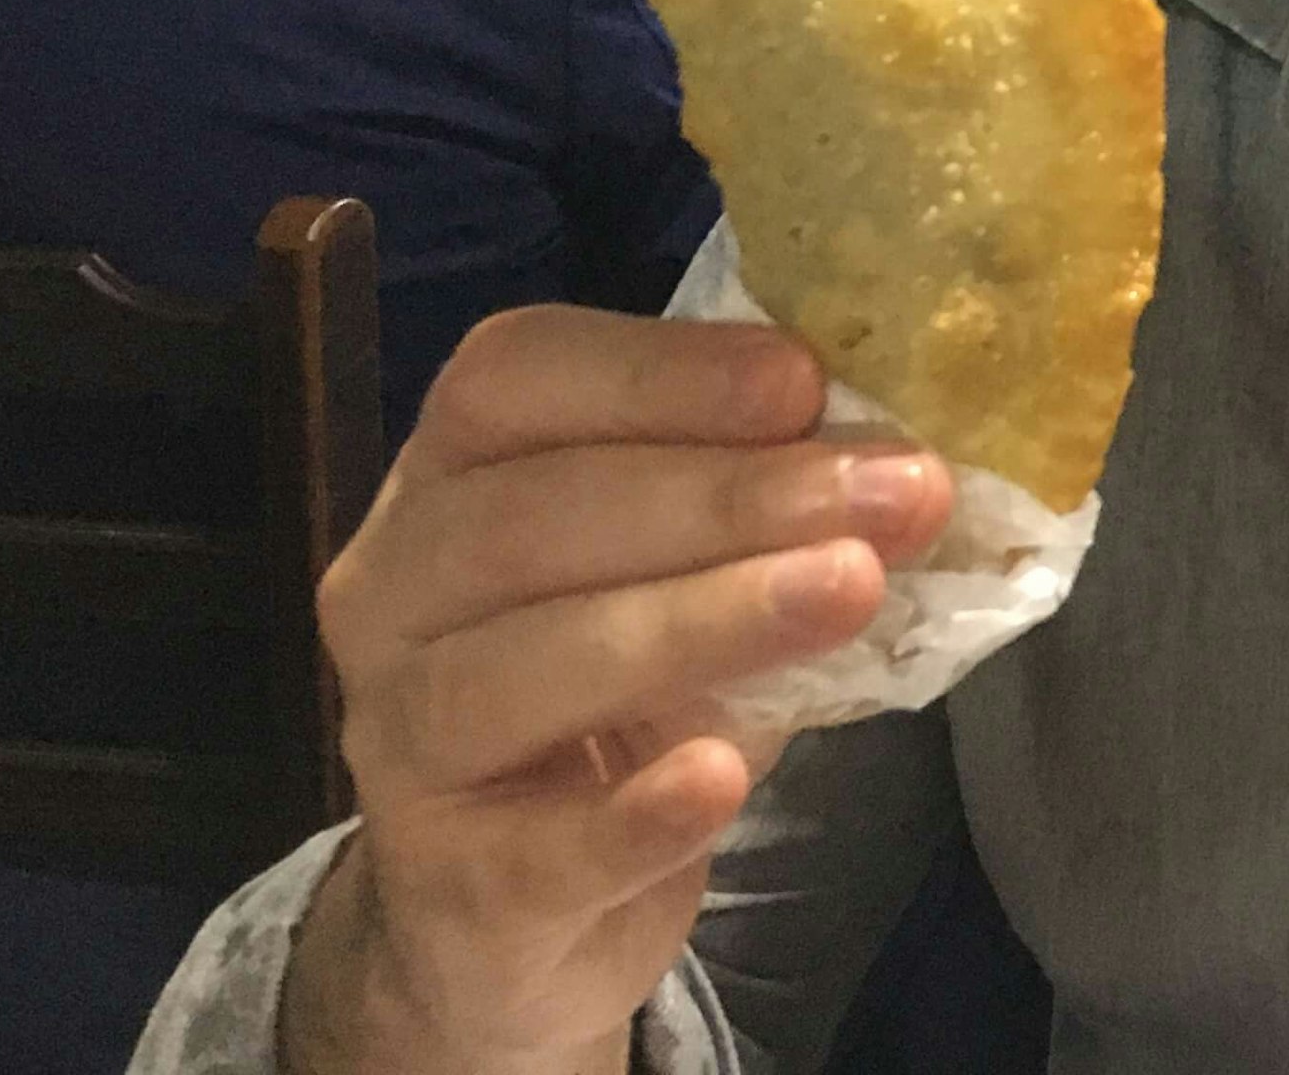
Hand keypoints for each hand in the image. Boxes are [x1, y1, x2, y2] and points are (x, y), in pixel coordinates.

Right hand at [282, 306, 953, 1074]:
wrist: (517, 916)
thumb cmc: (615, 705)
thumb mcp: (686, 582)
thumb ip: (764, 516)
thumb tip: (899, 460)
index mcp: (446, 481)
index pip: (511, 379)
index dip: (659, 371)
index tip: (807, 379)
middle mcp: (390, 597)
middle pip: (529, 520)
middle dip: (727, 497)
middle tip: (894, 493)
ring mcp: (395, 751)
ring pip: (516, 671)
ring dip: (700, 622)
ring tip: (851, 592)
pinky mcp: (442, 891)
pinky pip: (529, 851)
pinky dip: (632, 814)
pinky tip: (722, 779)